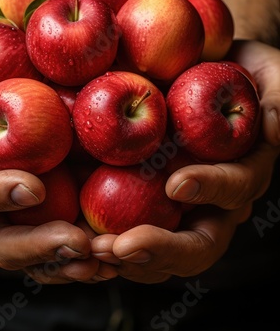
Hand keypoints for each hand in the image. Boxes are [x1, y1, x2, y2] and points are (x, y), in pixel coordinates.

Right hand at [0, 47, 107, 282]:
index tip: (34, 187)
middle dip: (37, 246)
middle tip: (77, 243)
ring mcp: (3, 211)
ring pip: (29, 253)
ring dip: (66, 261)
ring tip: (103, 258)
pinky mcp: (33, 209)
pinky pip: (53, 238)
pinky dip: (80, 251)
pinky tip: (113, 249)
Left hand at [90, 40, 279, 282]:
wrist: (200, 74)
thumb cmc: (237, 73)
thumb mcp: (269, 74)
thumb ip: (279, 94)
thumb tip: (275, 121)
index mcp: (240, 175)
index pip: (232, 192)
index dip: (210, 191)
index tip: (177, 183)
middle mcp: (209, 202)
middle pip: (193, 245)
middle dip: (157, 250)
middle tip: (116, 249)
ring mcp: (172, 206)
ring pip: (156, 251)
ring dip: (122, 257)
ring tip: (87, 252)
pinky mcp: (138, 198)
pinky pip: (123, 229)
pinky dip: (99, 240)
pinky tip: (71, 239)